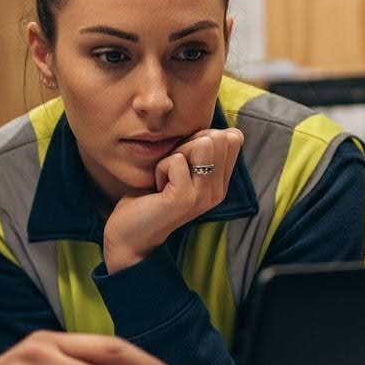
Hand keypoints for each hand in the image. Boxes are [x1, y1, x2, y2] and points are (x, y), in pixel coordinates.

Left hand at [101, 128, 243, 272]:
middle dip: (187, 145)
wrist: (131, 234)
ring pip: (201, 145)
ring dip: (175, 155)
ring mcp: (204, 196)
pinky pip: (175, 160)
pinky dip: (160, 168)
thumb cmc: (152, 196)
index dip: (202, 137)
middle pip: (216, 137)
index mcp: (221, 182)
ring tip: (166, 179)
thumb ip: (201, 150)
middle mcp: (219, 191)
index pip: (232, 138)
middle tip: (172, 172)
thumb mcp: (183, 167)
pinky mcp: (185, 198)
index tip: (184, 161)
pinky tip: (158, 188)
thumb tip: (227, 131)